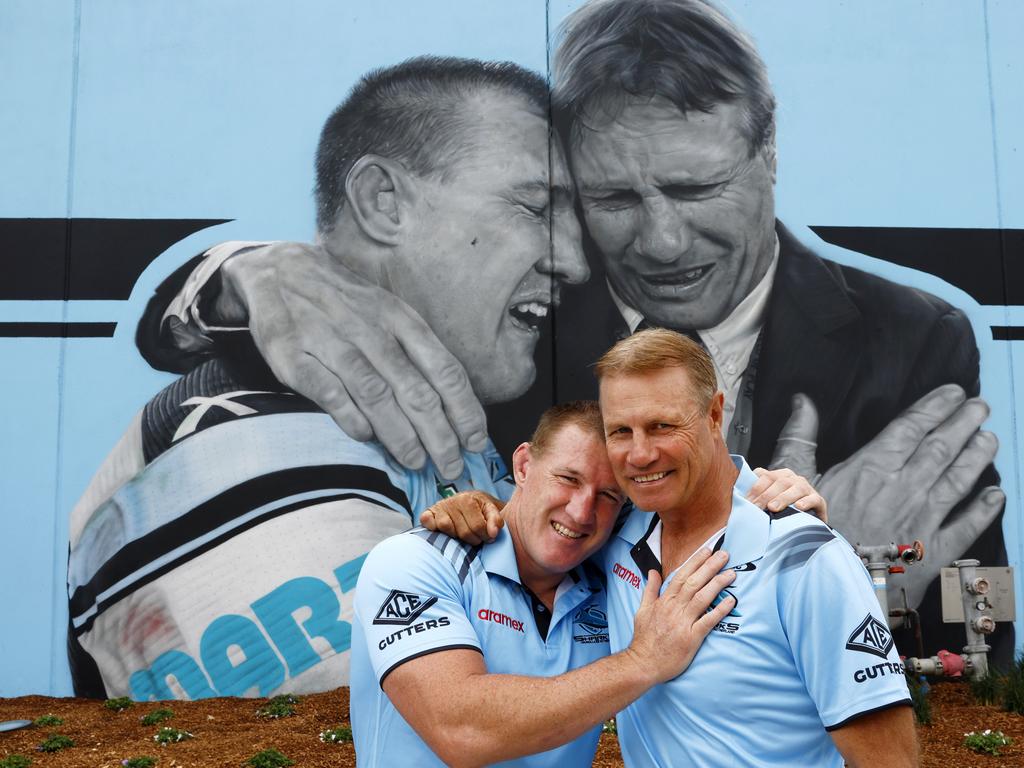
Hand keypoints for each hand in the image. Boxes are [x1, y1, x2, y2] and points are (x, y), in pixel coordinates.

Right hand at [216, 242, 487, 477]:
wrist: (280, 268)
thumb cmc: (346, 302)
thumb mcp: (389, 313)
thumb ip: (417, 354)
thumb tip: (451, 409)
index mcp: (402, 320)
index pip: (445, 370)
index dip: (464, 411)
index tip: (476, 443)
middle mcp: (371, 331)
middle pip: (416, 389)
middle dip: (439, 435)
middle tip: (451, 468)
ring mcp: (332, 342)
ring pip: (376, 393)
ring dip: (400, 433)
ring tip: (416, 463)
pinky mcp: (292, 355)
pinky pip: (328, 390)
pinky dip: (349, 416)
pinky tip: (365, 437)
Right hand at [420, 491, 504, 544]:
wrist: (469, 501)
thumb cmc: (481, 509)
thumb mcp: (492, 510)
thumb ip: (495, 520)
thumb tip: (493, 533)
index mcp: (469, 499)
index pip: (478, 526)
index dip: (485, 536)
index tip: (488, 537)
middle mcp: (453, 501)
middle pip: (463, 531)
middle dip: (473, 539)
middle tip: (477, 538)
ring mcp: (440, 507)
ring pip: (445, 527)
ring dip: (455, 535)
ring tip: (462, 535)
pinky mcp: (429, 512)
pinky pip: (426, 520)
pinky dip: (432, 526)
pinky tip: (443, 531)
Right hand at [626, 549, 734, 684]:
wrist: (643, 663)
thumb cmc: (644, 638)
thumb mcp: (642, 610)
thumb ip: (650, 590)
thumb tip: (653, 571)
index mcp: (664, 601)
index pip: (681, 576)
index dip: (695, 562)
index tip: (707, 550)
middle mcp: (674, 608)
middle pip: (694, 582)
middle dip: (710, 567)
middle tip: (724, 555)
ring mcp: (683, 622)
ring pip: (702, 598)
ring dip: (717, 584)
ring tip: (731, 573)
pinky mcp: (692, 638)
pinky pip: (708, 621)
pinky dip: (719, 610)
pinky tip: (730, 600)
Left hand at [747, 466, 826, 522]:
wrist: (807, 519)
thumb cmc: (782, 509)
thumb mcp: (769, 500)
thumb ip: (756, 495)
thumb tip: (737, 499)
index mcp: (779, 475)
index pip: (764, 476)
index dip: (754, 488)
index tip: (745, 502)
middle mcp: (793, 478)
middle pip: (778, 482)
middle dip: (765, 496)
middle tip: (756, 508)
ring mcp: (806, 488)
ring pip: (795, 489)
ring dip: (782, 498)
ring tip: (772, 508)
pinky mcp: (819, 500)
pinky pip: (814, 499)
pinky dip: (806, 502)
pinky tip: (799, 507)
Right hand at [769, 386, 1003, 608]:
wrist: (821, 588)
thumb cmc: (803, 531)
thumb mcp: (790, 478)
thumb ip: (800, 437)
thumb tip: (803, 401)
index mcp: (871, 467)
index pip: (912, 427)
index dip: (936, 407)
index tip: (954, 392)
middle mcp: (905, 488)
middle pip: (942, 448)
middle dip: (965, 423)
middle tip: (980, 406)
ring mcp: (923, 520)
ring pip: (959, 480)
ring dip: (978, 457)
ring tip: (990, 439)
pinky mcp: (933, 553)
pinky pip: (966, 526)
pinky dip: (984, 510)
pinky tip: (996, 495)